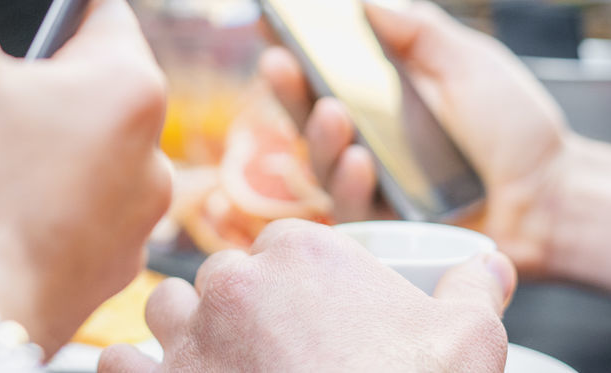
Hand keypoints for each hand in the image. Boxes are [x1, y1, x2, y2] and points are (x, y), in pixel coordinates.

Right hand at [0, 0, 171, 355]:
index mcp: (129, 89)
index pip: (93, 4)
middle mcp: (146, 161)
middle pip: (69, 85)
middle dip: (6, 81)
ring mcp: (120, 231)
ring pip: (54, 155)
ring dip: (2, 147)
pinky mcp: (83, 281)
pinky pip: (42, 218)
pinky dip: (2, 209)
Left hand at [100, 219, 513, 372]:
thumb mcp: (468, 340)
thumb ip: (474, 289)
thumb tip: (489, 265)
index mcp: (300, 249)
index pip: (280, 249)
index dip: (294, 285)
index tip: (310, 319)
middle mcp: (236, 279)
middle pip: (224, 278)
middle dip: (241, 309)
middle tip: (273, 353)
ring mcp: (193, 333)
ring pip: (168, 308)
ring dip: (184, 331)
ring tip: (214, 363)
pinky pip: (121, 363)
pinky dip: (133, 372)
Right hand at [263, 0, 569, 273]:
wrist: (558, 194)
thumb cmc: (516, 127)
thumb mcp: (469, 61)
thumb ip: (420, 30)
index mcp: (381, 95)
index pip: (323, 67)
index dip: (291, 44)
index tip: (265, 16)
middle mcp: (368, 137)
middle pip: (306, 112)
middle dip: (286, 88)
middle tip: (277, 62)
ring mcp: (375, 183)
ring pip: (321, 162)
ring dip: (318, 137)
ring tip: (332, 114)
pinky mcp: (388, 226)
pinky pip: (353, 209)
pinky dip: (351, 184)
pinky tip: (360, 163)